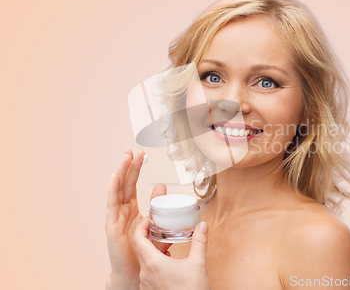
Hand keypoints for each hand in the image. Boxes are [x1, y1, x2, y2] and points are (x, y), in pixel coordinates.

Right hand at [105, 149, 171, 289]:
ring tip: (125, 157)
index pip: (132, 185)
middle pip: (124, 184)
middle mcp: (121, 211)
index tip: (139, 155)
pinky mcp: (112, 227)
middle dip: (128, 166)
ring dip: (121, 173)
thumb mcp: (155, 226)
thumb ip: (158, 209)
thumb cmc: (144, 252)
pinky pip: (112, 206)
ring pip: (118, 190)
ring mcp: (115, 218)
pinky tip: (114, 177)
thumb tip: (163, 191)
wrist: (135, 274)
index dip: (135, 169)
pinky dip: (112, 190)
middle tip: (133, 150)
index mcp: (131, 210)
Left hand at [133, 217, 210, 289]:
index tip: (148, 219)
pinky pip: (148, 272)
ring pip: (145, 261)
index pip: (137, 239)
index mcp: (153, 264)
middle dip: (149, 237)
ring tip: (167, 244)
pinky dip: (155, 262)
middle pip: (141, 249)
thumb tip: (202, 225)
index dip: (141, 227)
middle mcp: (145, 274)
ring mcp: (146, 284)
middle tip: (159, 228)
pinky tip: (168, 261)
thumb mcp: (198, 264)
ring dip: (153, 250)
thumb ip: (199, 242)